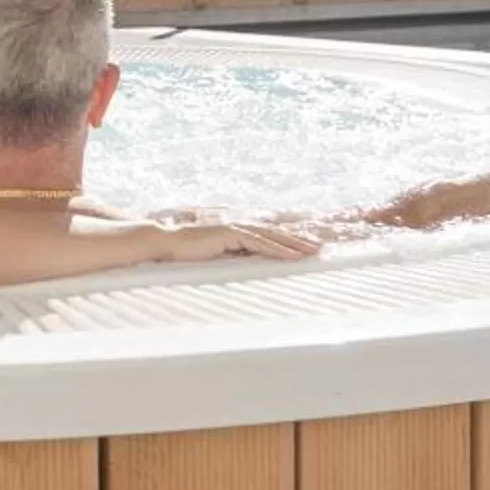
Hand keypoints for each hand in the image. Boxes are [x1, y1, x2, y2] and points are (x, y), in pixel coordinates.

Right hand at [159, 220, 324, 262]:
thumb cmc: (188, 251)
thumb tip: (251, 264)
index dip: (290, 240)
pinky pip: (260, 243)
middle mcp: (240, 225)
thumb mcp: (218, 255)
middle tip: (321, 247)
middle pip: (277, 233)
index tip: (308, 246)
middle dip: (300, 239)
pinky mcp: (231, 233)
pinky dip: (278, 249)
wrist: (167, 242)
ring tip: (314, 252)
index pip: (270, 235)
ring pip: (273, 236)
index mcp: (238, 230)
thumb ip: (235, 256)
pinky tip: (293, 256)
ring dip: (295, 244)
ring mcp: (236, 227)